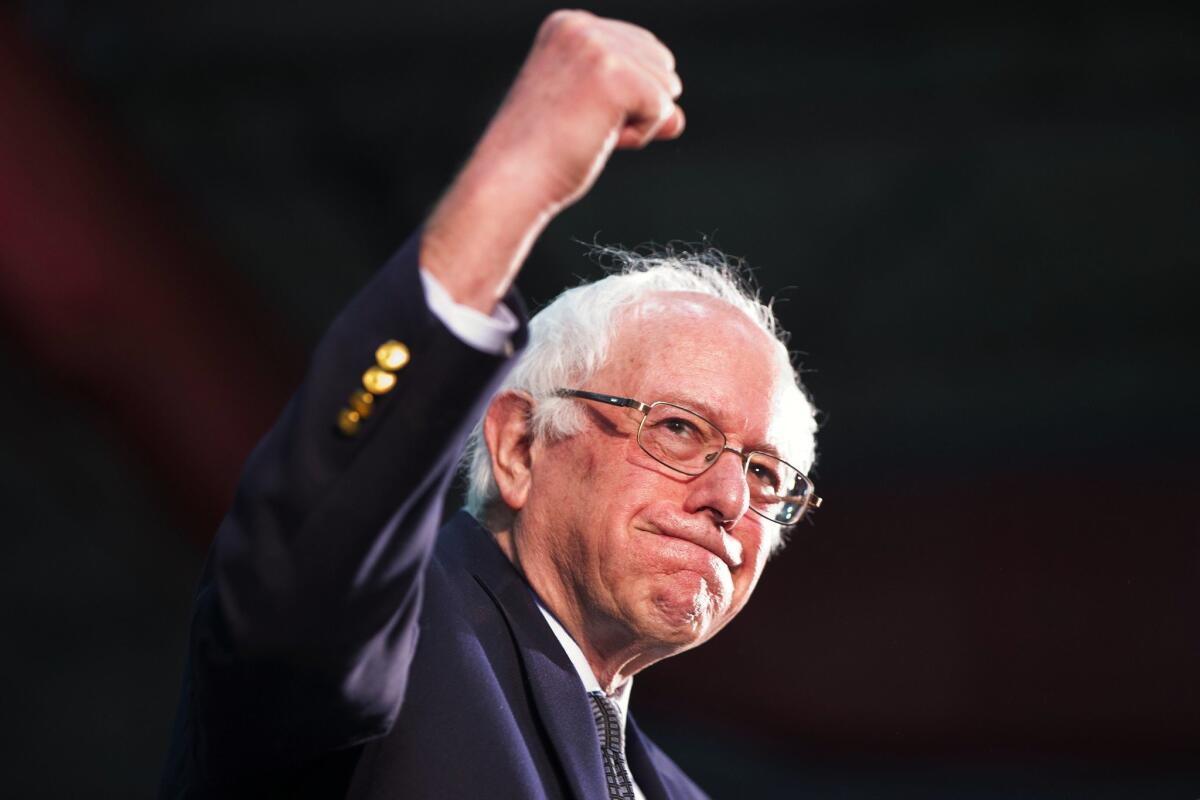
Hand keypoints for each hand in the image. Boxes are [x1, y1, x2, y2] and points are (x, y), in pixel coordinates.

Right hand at [421, 11, 683, 312]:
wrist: (510, 180)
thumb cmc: (542, 156)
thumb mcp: (594, 118)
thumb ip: (638, 106)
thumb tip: (678, 120)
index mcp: (569, 25)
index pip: (642, 48)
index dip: (625, 95)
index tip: (576, 114)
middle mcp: (582, 26)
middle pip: (661, 63)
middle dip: (635, 106)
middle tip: (582, 127)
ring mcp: (597, 48)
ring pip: (667, 86)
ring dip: (637, 123)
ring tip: (587, 132)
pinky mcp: (614, 76)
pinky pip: (663, 110)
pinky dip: (639, 137)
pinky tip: (597, 140)